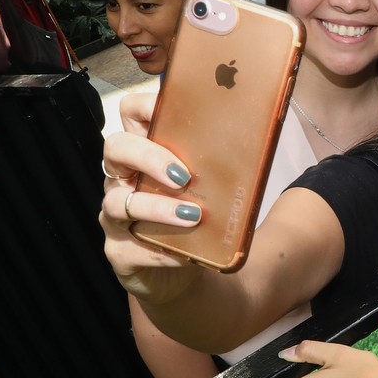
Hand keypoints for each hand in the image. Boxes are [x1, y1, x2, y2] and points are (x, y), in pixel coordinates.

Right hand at [99, 93, 203, 301]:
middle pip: (116, 147)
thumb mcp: (214, 190)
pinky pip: (130, 248)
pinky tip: (183, 253)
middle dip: (149, 157)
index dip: (145, 105)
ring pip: (118, 201)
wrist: (189, 272)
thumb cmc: (200, 222)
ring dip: (157, 207)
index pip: (131, 113)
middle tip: (183, 175)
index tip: (171, 110)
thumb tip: (262, 141)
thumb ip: (222, 167)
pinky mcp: (119, 252)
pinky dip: (159, 250)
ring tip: (193, 216)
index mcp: (146, 153)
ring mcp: (116, 216)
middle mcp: (125, 179)